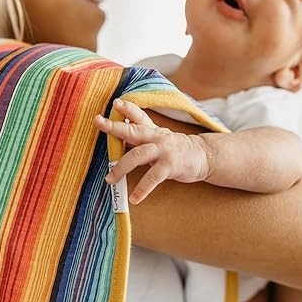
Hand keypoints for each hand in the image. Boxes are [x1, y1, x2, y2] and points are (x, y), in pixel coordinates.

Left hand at [94, 98, 210, 203]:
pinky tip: (134, 198)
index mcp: (152, 130)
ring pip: (137, 155)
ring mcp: (163, 151)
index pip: (138, 116)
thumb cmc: (175, 149)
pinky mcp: (170, 166)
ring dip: (121, 168)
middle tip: (98, 121)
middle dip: (114, 126)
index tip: (115, 103)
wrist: (203, 156)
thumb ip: (140, 136)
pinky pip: (153, 178)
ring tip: (109, 179)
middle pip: (132, 130)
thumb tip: (117, 136)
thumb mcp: (158, 138)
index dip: (127, 109)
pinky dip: (142, 189)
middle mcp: (156, 137)